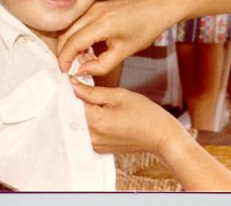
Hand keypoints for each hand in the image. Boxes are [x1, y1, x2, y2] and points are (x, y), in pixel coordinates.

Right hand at [57, 0, 176, 73]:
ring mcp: (94, 7)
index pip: (72, 43)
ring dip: (71, 45)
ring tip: (83, 60)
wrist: (157, 7)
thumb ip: (102, 65)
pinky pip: (78, 23)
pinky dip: (77, 36)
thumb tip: (82, 71)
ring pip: (70, 28)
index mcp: (102, 23)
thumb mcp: (125, 51)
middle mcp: (94, 12)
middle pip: (66, 35)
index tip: (65, 73)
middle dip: (65, 53)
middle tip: (71, 69)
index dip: (65, 60)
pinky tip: (88, 49)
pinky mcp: (96, 6)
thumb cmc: (145, 28)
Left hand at [71, 80, 186, 154]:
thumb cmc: (144, 114)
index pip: (71, 103)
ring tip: (97, 101)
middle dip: (76, 101)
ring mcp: (95, 145)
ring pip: (78, 124)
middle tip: (87, 88)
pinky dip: (89, 122)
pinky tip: (101, 114)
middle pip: (72, 115)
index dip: (72, 90)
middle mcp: (92, 137)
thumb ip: (92, 91)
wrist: (159, 135)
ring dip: (82, 111)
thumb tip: (72, 84)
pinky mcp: (99, 149)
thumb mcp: (119, 95)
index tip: (75, 81)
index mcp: (96, 122)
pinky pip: (86, 132)